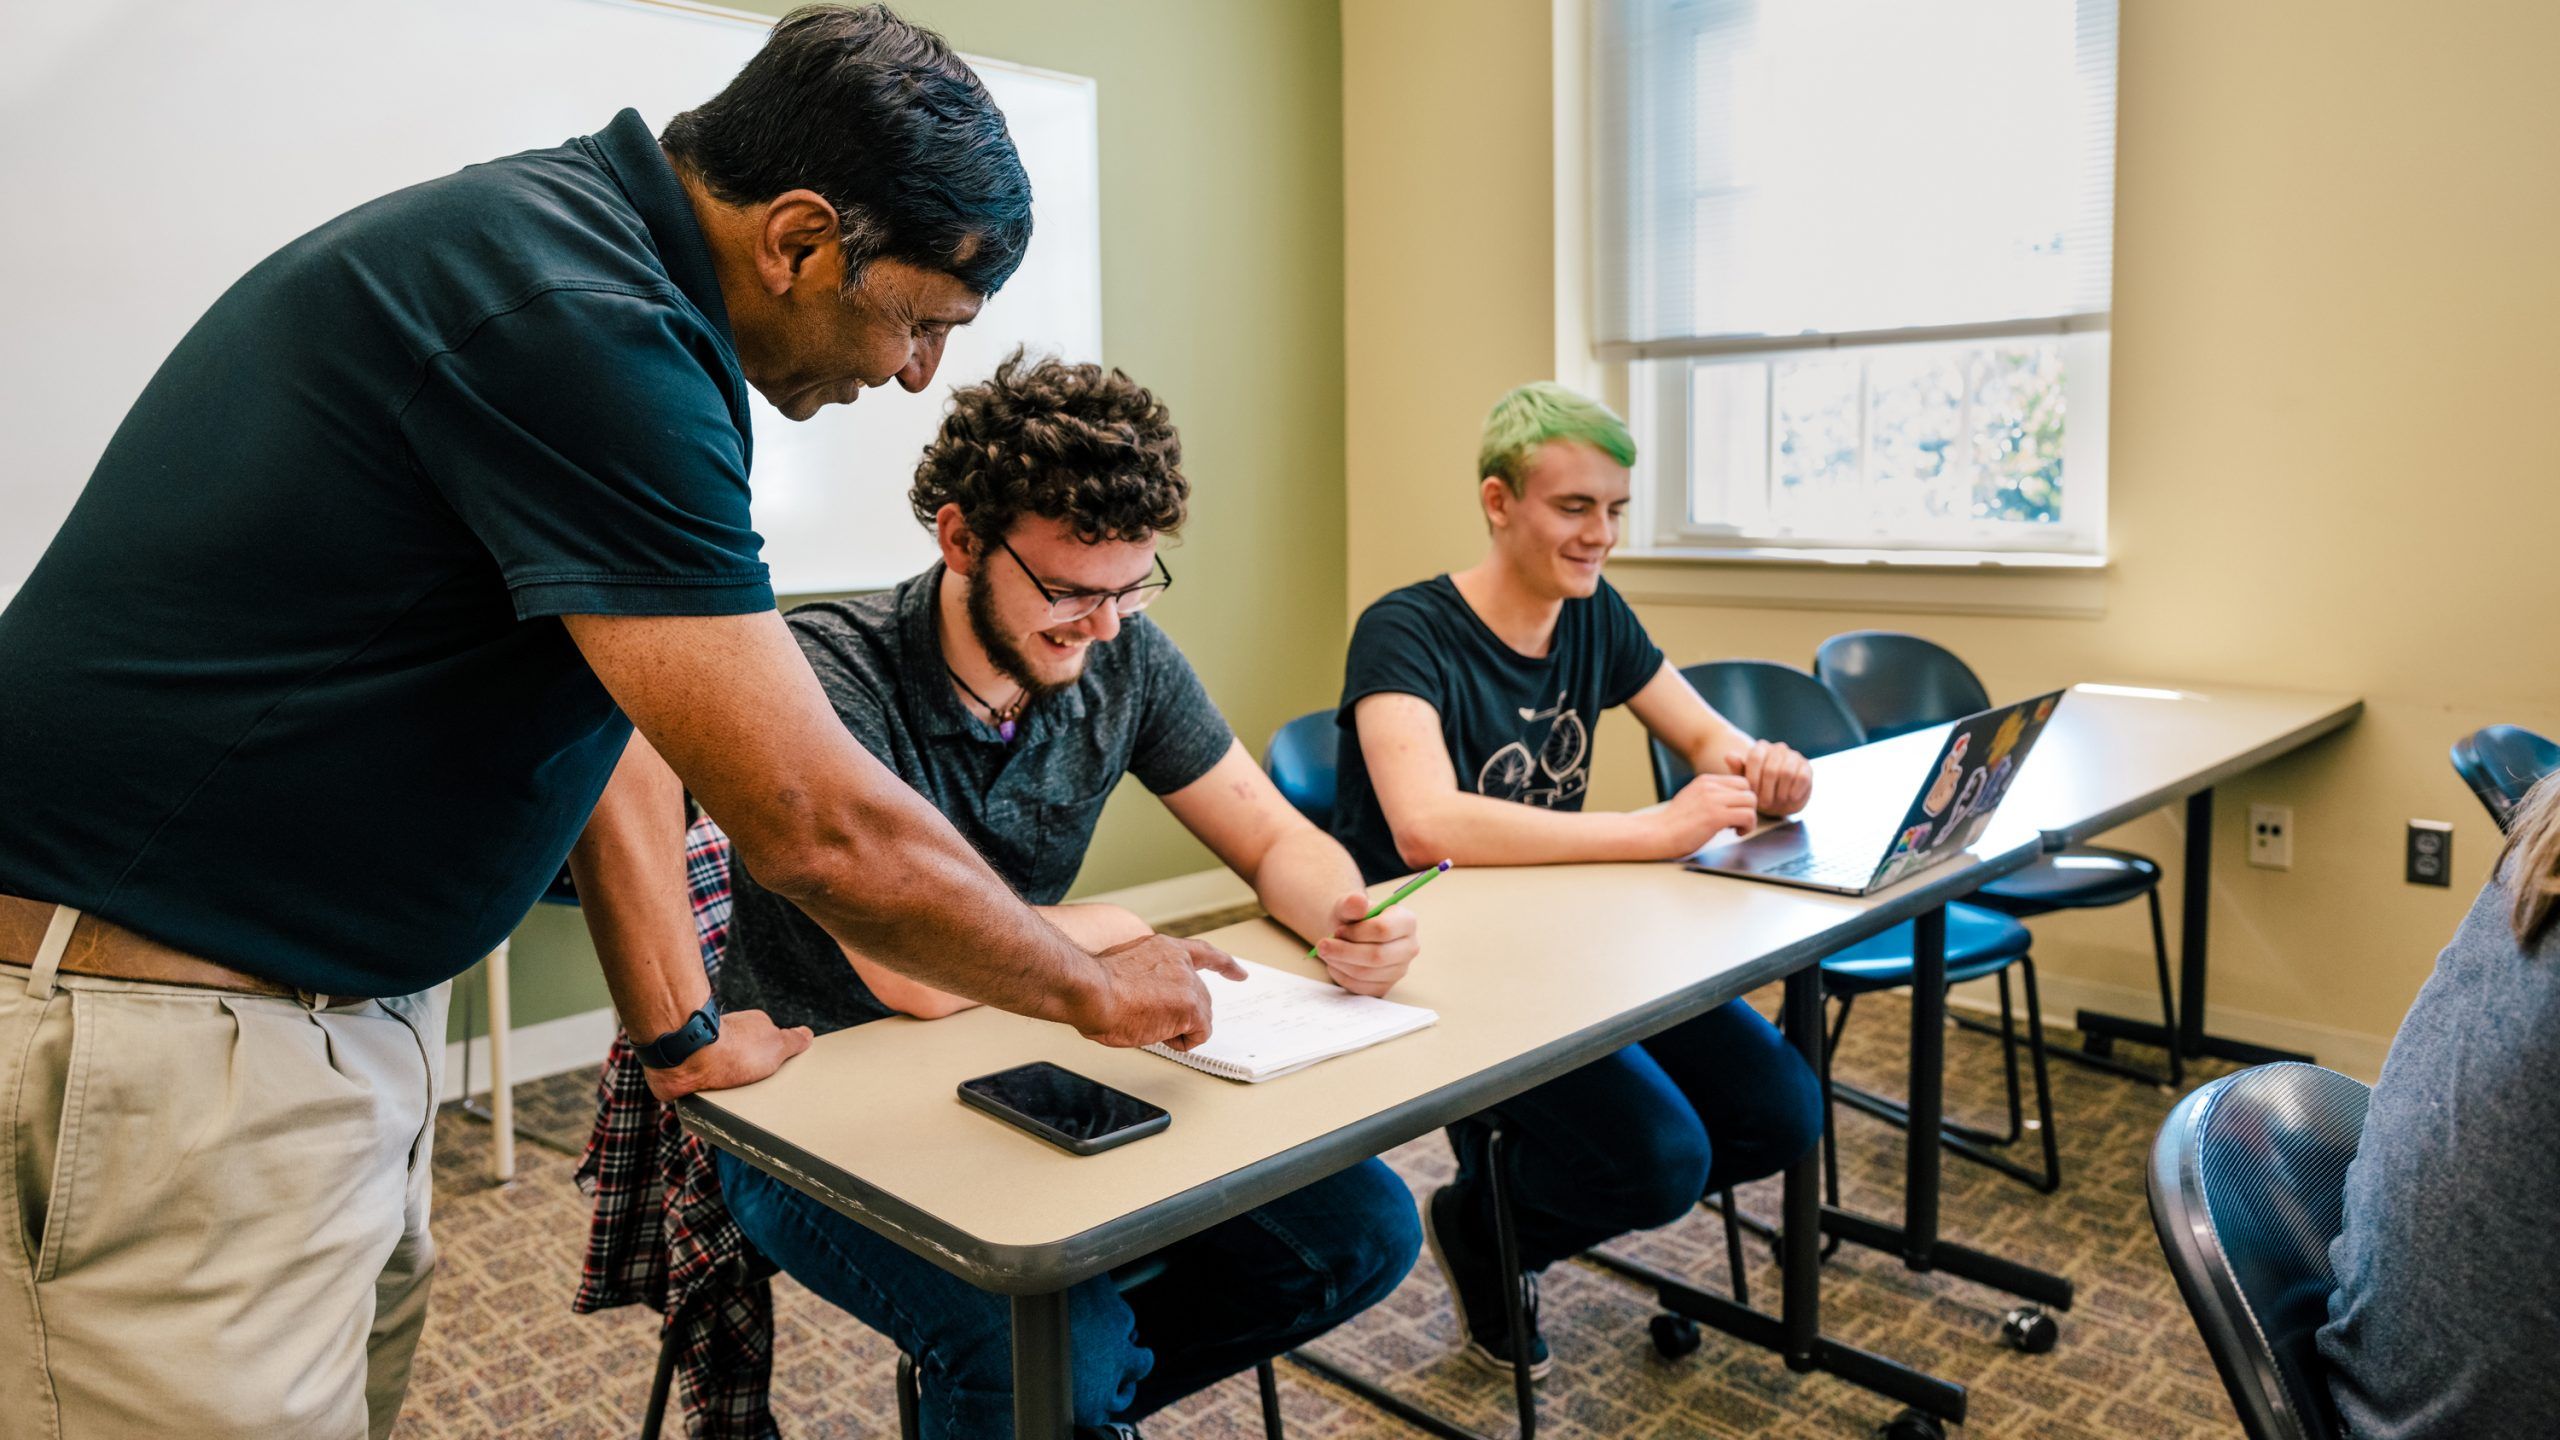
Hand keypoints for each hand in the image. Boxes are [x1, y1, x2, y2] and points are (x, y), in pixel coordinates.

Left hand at [641, 1008, 813, 1102]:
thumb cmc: (733, 1050)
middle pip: (745, 1060)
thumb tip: (807, 1034)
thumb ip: (794, 1040)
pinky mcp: (687, 1072)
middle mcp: (727, 1037)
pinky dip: (705, 1096)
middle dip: (750, 1076)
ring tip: (735, 1103)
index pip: (768, 1045)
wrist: (689, 1057)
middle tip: (757, 1092)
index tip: (776, 1077)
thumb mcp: (777, 1045)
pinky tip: (712, 1104)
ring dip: (727, 1088)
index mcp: (750, 1028)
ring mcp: (706, 1053)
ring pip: (722, 1075)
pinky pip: (700, 1088)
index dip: (773, 1062)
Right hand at [1075, 933, 1246, 1050]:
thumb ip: (1145, 976)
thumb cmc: (1094, 986)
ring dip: (1179, 1027)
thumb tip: (1144, 997)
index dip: (1224, 965)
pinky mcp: (1191, 1007)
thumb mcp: (1125, 968)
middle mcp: (1181, 962)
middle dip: (1187, 1015)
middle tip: (1155, 1022)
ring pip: (1200, 1017)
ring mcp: (1188, 984)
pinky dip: (1183, 1041)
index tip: (1239, 973)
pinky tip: (1158, 1034)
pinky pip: (1199, 1034)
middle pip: (1201, 997)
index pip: (1203, 953)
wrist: (1091, 991)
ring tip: (1146, 1024)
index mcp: (1163, 948)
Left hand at [1313, 890, 1419, 997]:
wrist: (1350, 935)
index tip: (1338, 931)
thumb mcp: (1348, 905)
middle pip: (1377, 956)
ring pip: (1367, 973)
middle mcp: (1409, 947)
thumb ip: (1352, 903)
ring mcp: (1399, 970)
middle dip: (1344, 952)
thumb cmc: (1353, 919)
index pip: (1383, 930)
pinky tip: (1334, 964)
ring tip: (1327, 953)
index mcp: (1406, 921)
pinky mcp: (1386, 987)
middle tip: (1322, 945)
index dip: (1356, 933)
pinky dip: (1342, 977)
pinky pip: (1362, 988)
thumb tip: (1358, 902)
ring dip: (1340, 964)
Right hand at [1654, 772, 1762, 855]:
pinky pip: (1747, 816)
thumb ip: (1711, 796)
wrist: (1657, 834)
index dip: (1742, 798)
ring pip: (1751, 801)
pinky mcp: (1716, 816)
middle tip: (1737, 821)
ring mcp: (1713, 800)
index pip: (1739, 781)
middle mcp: (1710, 786)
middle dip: (1748, 807)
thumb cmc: (1674, 824)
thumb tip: (1731, 802)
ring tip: (1736, 828)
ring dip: (1749, 817)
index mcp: (1705, 781)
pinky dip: (1747, 827)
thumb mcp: (1693, 799)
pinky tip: (1736, 833)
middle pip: (1748, 789)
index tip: (1735, 812)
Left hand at [1724, 739, 1813, 816]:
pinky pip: (1802, 778)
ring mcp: (1794, 756)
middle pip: (1771, 768)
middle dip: (1766, 790)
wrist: (1778, 799)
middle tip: (1763, 803)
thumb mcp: (1744, 780)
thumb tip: (1729, 756)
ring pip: (1787, 773)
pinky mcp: (1807, 766)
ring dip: (1780, 792)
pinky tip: (1790, 798)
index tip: (1751, 794)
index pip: (1755, 758)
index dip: (1753, 778)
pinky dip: (1794, 791)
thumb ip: (1737, 768)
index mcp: (1760, 748)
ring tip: (1776, 801)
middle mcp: (1778, 748)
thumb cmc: (1758, 788)